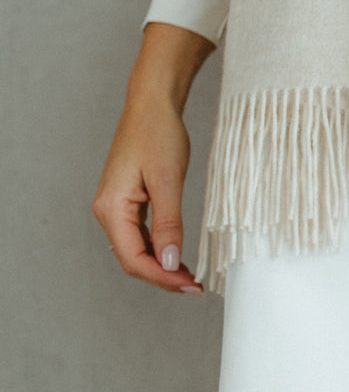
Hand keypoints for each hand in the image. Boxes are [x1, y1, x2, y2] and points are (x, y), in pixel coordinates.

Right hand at [91, 23, 213, 293]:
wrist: (152, 104)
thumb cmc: (159, 134)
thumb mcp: (168, 180)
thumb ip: (168, 223)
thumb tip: (168, 262)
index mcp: (111, 209)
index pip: (133, 259)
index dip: (161, 278)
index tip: (190, 286)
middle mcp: (108, 212)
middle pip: (132, 259)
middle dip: (162, 277)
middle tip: (196, 287)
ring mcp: (117, 207)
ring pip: (137, 250)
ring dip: (162, 266)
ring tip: (191, 277)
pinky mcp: (129, 202)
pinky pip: (141, 236)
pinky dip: (160, 249)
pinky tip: (179, 256)